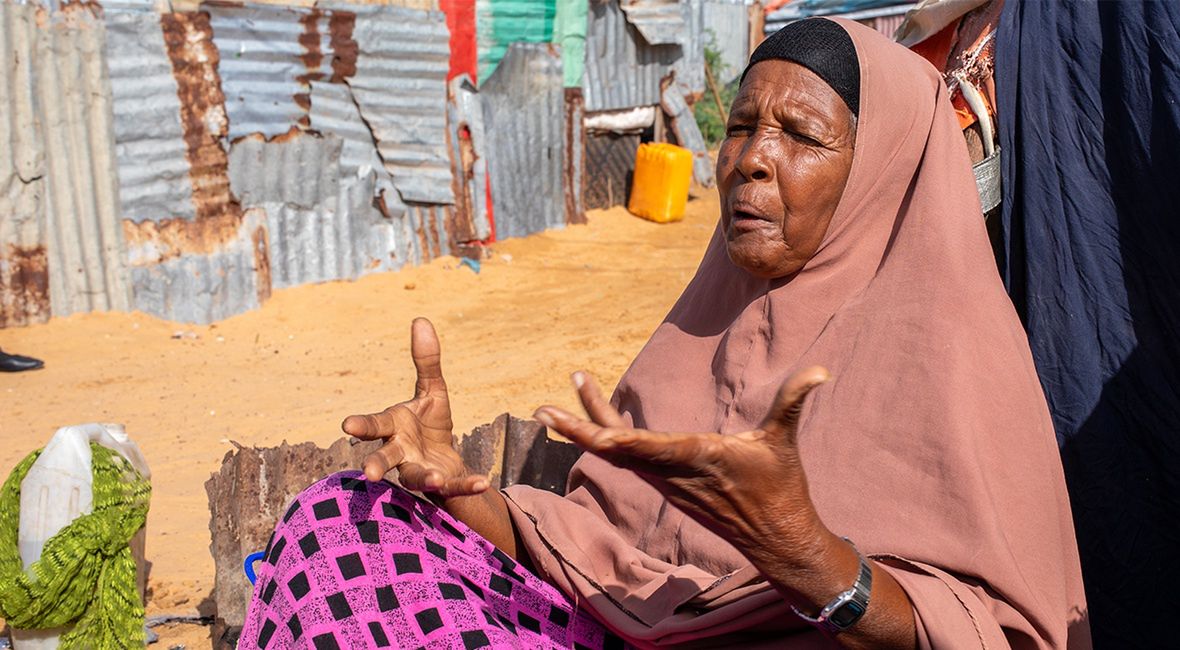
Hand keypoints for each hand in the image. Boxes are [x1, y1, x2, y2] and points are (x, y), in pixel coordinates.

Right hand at [342, 318, 488, 496]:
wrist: (445, 459)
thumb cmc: (429, 422)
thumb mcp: (432, 390)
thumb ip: (427, 361)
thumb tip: (421, 320)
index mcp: (394, 426)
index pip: (375, 424)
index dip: (362, 425)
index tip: (347, 425)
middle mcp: (401, 452)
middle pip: (386, 458)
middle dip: (376, 464)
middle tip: (368, 473)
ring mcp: (419, 470)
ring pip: (416, 478)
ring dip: (424, 479)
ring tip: (434, 480)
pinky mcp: (442, 484)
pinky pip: (454, 488)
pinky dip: (466, 486)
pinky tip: (482, 483)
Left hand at [532, 367, 831, 562]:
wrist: (777, 540)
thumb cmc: (781, 490)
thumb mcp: (783, 444)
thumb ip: (792, 402)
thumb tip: (820, 371)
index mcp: (699, 459)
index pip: (650, 448)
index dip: (619, 438)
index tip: (589, 430)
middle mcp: (673, 473)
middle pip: (617, 451)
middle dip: (579, 429)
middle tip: (544, 409)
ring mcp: (666, 481)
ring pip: (618, 453)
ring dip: (589, 426)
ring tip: (567, 392)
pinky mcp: (667, 484)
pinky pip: (628, 458)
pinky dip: (608, 437)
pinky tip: (596, 419)